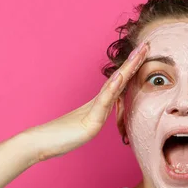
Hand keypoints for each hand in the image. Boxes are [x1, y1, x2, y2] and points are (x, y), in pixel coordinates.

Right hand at [25, 42, 148, 161]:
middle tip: (146, 45)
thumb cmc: (61, 136)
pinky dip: (112, 88)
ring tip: (138, 54)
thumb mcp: (85, 127)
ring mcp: (94, 109)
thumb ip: (94, 119)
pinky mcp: (90, 119)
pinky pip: (103, 102)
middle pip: (119, 78)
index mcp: (99, 104)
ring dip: (127, 69)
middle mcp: (98, 102)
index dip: (131, 69)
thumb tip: (102, 115)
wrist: (41, 142)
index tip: (143, 54)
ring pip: (114, 85)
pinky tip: (120, 76)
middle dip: (134, 62)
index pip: (119, 83)